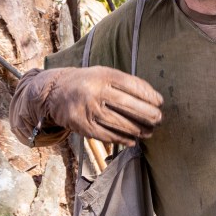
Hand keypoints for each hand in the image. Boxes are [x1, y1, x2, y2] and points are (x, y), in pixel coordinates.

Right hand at [37, 66, 163, 145]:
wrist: (55, 92)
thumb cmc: (90, 83)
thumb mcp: (105, 75)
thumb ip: (128, 83)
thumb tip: (155, 99)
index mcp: (103, 75)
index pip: (132, 86)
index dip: (149, 96)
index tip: (160, 102)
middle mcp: (94, 91)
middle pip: (128, 106)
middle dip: (148, 115)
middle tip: (158, 119)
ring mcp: (87, 109)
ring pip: (119, 123)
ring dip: (138, 130)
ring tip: (149, 132)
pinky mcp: (81, 125)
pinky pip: (107, 136)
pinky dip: (122, 140)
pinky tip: (132, 140)